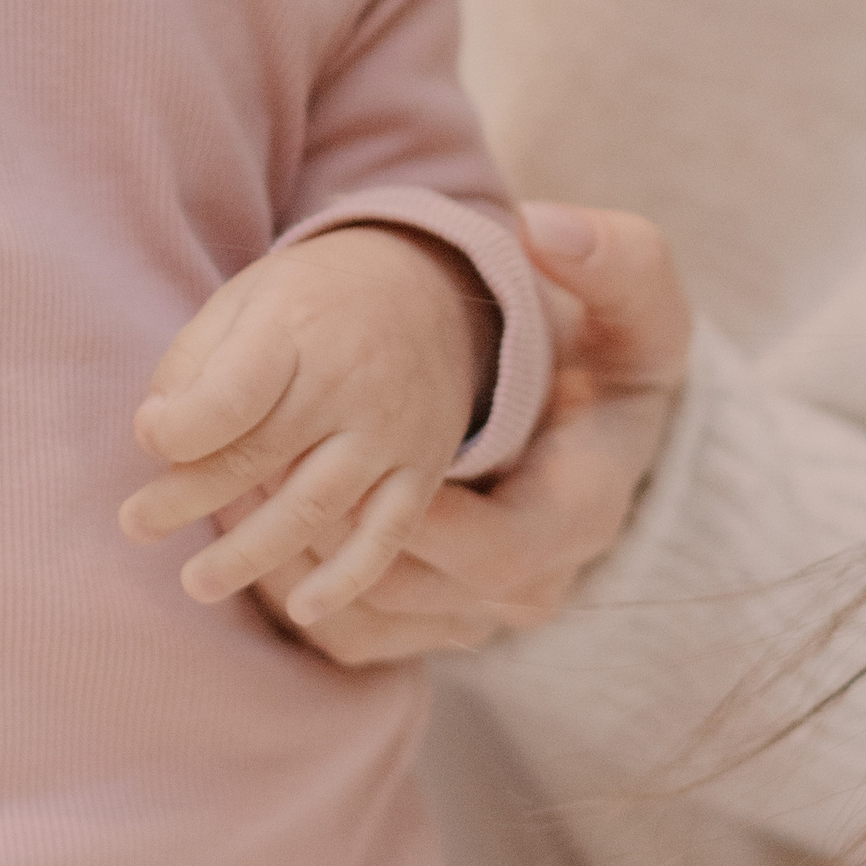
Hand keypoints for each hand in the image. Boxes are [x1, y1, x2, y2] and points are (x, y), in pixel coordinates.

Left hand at [121, 226, 492, 625]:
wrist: (429, 287)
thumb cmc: (310, 304)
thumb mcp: (248, 297)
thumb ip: (195, 362)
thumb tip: (155, 437)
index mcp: (295, 328)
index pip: (233, 393)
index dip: (180, 429)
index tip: (146, 440)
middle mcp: (349, 381)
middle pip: (260, 457)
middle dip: (188, 499)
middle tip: (136, 526)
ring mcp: (391, 430)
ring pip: (316, 507)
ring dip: (251, 555)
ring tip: (195, 583)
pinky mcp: (424, 468)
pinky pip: (388, 535)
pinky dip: (348, 579)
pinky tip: (303, 610)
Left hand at [251, 202, 691, 666]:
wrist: (598, 416)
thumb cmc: (615, 355)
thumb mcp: (638, 302)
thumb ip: (613, 260)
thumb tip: (545, 230)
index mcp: (581, 514)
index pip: (499, 551)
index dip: (418, 521)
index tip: (333, 458)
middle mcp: (532, 586)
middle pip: (413, 595)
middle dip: (321, 541)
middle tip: (247, 474)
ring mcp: (479, 617)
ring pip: (368, 624)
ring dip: (290, 564)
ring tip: (226, 490)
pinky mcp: (430, 628)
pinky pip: (351, 636)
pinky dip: (290, 589)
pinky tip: (246, 520)